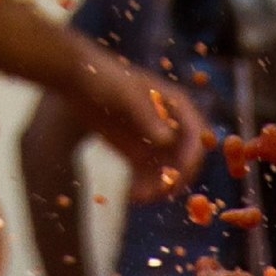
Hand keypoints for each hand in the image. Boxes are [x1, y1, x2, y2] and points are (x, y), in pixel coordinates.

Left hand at [82, 59, 210, 203]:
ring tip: (142, 197)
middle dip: (176, 178)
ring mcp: (156, 142)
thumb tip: (167, 140)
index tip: (179, 174)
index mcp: (178, 106)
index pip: (197, 136)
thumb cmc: (105, 79)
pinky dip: (144, 189)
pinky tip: (132, 195)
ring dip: (159, 189)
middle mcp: (173, 127)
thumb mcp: (127, 95)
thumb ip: (147, 116)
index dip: (192, 157)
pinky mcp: (138, 154)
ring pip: (168, 173)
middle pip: (186, 160)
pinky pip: (147, 177)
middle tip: (161, 192)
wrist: (77, 79)